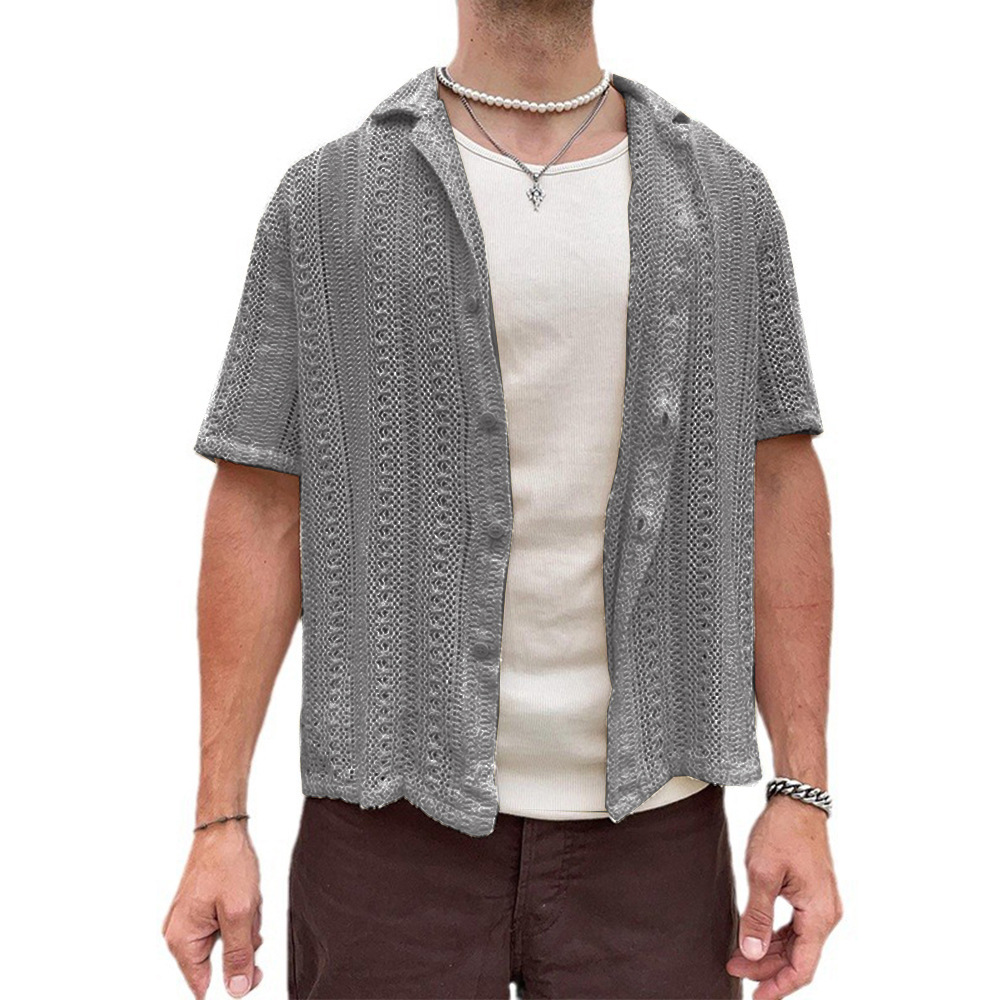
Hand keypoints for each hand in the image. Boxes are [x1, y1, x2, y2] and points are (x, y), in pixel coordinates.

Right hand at [163, 822, 263, 997]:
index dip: (232, 982)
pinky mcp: (202, 911)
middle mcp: (180, 934)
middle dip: (243, 942)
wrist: (223, 830)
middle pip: (219, 963)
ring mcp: (191, 922)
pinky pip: (226, 926)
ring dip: (244, 925)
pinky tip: (243, 898)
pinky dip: (240, 915)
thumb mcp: (239, 913)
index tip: (251, 972)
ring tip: (246, 901)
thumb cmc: (226, 862)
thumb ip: (238, 955)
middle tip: (250, 918)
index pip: (203, 986)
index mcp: (183, 940)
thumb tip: (236, 989)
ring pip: (227, 942)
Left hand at [726, 795, 841, 997]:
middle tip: (733, 969)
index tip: (755, 997)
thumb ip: (757, 915)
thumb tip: (750, 952)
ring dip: (769, 952)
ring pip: (797, 943)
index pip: (803, 967)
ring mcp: (821, 905)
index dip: (778, 986)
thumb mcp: (762, 873)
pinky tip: (754, 935)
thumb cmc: (782, 832)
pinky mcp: (813, 895)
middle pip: (799, 958)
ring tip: (738, 955)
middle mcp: (826, 914)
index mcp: (819, 915)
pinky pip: (796, 927)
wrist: (798, 802)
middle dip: (766, 968)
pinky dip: (775, 935)